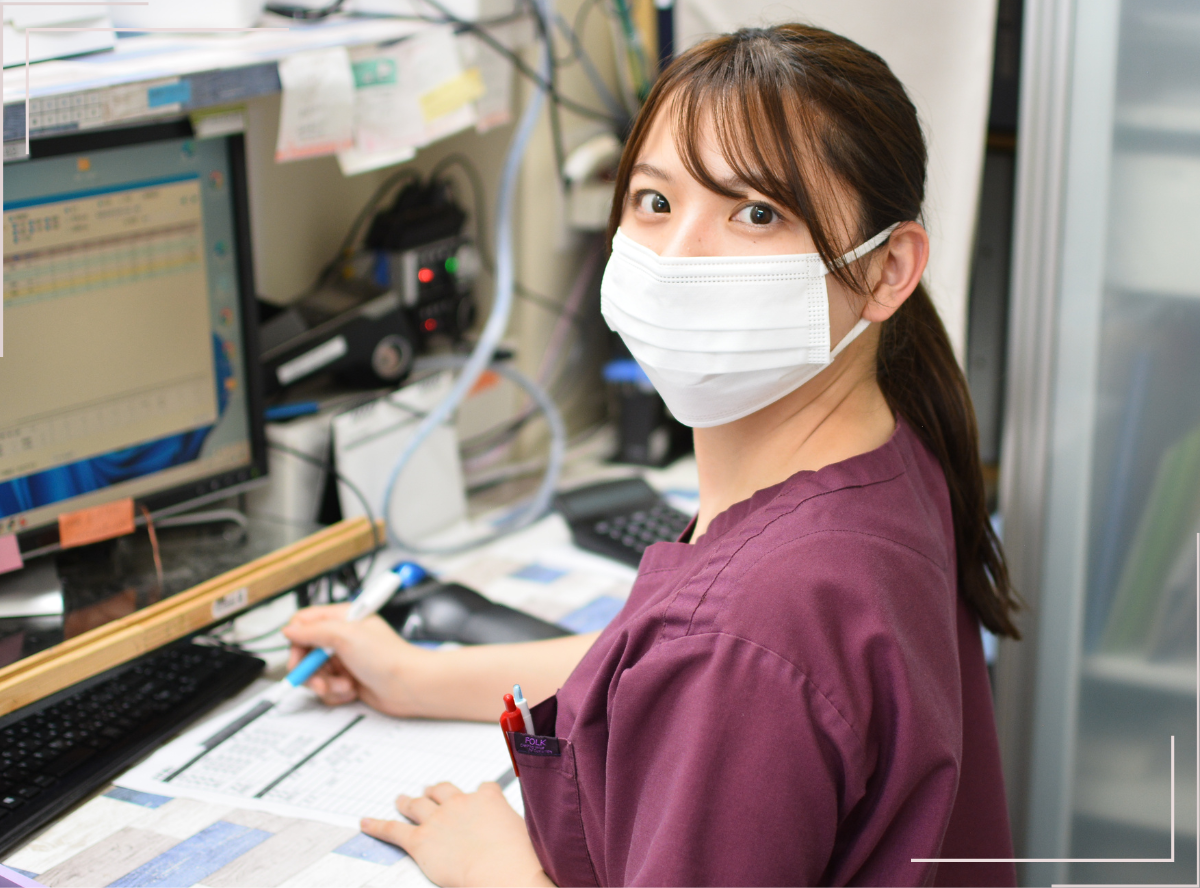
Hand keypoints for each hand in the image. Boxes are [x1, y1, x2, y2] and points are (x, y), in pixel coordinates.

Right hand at [281, 604, 430, 716]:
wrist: (409, 686)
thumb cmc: (388, 657)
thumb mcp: (346, 636)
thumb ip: (314, 631)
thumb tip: (289, 629)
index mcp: (342, 619)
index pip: (305, 622)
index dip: (298, 639)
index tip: (299, 654)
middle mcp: (342, 638)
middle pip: (306, 652)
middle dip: (310, 669)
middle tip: (318, 679)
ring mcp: (345, 660)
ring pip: (315, 674)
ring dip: (325, 683)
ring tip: (343, 685)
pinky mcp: (348, 680)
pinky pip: (327, 688)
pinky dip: (336, 693)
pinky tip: (351, 690)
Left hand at [362, 782, 551, 886]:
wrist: (503, 872)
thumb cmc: (520, 858)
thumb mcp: (528, 832)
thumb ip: (515, 827)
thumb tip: (520, 835)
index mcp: (488, 799)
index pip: (483, 788)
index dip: (480, 794)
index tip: (480, 797)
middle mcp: (461, 803)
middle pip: (443, 789)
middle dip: (435, 791)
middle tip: (429, 791)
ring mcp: (439, 820)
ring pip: (417, 804)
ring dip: (408, 801)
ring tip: (401, 799)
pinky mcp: (420, 840)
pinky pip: (393, 830)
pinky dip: (377, 825)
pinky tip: (365, 822)